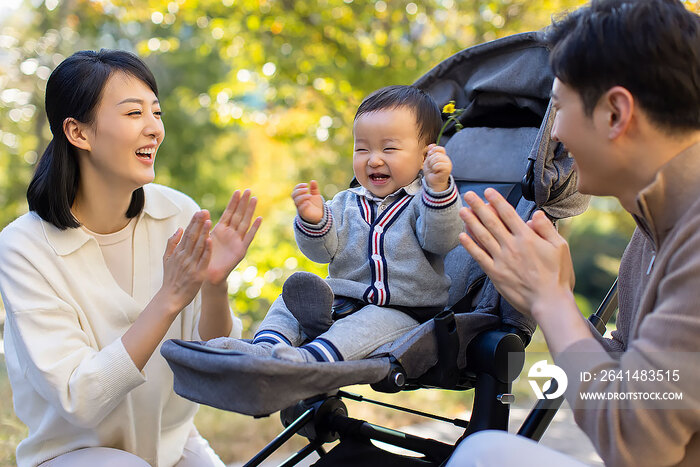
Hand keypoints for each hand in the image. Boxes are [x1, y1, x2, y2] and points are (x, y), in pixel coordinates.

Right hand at [161, 210, 212, 312]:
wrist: (170, 298)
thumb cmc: (170, 278)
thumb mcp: (166, 259)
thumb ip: (172, 243)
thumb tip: (179, 228)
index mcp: (178, 252)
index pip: (186, 234)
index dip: (193, 222)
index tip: (199, 211)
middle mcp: (184, 256)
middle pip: (192, 237)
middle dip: (199, 223)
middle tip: (205, 211)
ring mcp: (191, 265)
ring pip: (198, 246)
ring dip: (204, 232)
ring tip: (208, 221)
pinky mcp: (197, 274)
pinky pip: (203, 260)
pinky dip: (207, 250)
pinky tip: (210, 240)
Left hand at [207, 189, 261, 284]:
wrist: (209, 276)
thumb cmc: (204, 258)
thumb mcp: (203, 239)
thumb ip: (204, 226)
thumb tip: (203, 211)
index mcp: (220, 231)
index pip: (228, 213)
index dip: (233, 202)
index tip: (237, 191)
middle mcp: (230, 234)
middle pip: (238, 215)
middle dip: (243, 203)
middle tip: (249, 190)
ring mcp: (237, 241)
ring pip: (244, 223)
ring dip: (250, 211)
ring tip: (255, 199)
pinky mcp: (241, 250)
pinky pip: (249, 237)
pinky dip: (254, 228)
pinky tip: (259, 218)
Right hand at [292, 180, 323, 223]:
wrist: (320, 215)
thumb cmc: (316, 205)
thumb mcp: (316, 195)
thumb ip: (314, 189)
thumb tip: (313, 181)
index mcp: (300, 197)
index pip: (295, 190)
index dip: (298, 186)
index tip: (306, 184)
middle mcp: (299, 202)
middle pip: (293, 195)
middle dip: (299, 191)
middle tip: (306, 189)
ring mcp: (300, 208)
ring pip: (296, 202)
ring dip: (302, 197)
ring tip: (310, 195)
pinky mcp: (304, 214)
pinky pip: (301, 209)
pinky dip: (303, 205)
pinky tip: (308, 202)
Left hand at [423, 144, 451, 191]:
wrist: (433, 182)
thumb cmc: (431, 172)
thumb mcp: (428, 160)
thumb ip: (430, 152)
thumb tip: (432, 145)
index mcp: (442, 156)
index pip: (440, 148)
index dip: (433, 151)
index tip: (430, 156)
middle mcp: (446, 159)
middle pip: (436, 154)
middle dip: (430, 160)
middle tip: (431, 166)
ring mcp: (448, 164)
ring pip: (437, 159)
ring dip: (431, 164)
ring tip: (433, 169)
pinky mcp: (448, 169)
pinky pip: (438, 165)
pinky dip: (434, 168)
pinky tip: (435, 171)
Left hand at [458, 188, 574, 315]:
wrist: (549, 302)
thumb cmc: (558, 276)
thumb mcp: (560, 247)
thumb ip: (546, 229)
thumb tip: (535, 214)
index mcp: (527, 237)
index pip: (508, 213)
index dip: (497, 200)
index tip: (488, 192)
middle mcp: (511, 246)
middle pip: (491, 221)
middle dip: (478, 206)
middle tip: (468, 195)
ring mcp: (501, 260)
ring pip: (482, 236)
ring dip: (471, 222)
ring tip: (462, 210)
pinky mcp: (495, 274)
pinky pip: (479, 256)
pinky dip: (470, 246)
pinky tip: (462, 237)